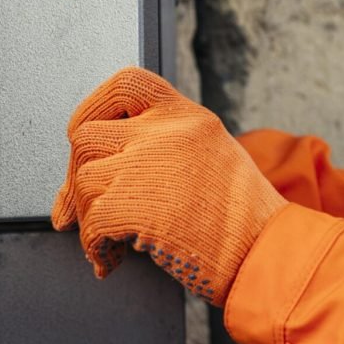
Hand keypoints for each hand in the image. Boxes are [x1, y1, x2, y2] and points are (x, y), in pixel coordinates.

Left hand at [52, 67, 286, 304]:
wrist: (268, 252)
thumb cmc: (245, 217)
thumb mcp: (214, 156)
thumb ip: (167, 146)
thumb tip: (106, 165)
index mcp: (188, 116)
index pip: (124, 84)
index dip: (93, 109)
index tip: (83, 136)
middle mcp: (167, 131)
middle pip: (86, 136)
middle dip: (74, 176)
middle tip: (75, 208)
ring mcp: (149, 165)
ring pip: (83, 181)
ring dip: (86, 218)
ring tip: (106, 241)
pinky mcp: (136, 205)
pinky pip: (91, 222)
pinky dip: (93, 246)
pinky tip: (110, 259)